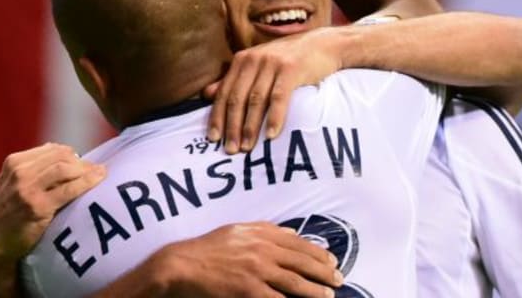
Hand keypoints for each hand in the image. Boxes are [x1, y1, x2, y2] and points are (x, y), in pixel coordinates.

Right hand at [0, 143, 105, 291]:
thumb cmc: (8, 212)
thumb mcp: (12, 182)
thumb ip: (35, 167)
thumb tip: (65, 151)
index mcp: (15, 162)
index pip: (52, 149)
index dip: (73, 154)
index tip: (84, 162)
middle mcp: (20, 173)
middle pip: (61, 156)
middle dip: (82, 162)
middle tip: (95, 169)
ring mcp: (28, 189)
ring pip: (66, 169)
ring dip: (87, 170)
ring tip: (99, 174)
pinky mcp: (38, 207)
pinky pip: (69, 189)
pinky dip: (87, 182)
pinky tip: (98, 179)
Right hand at [95, 222, 341, 297]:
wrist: (182, 264)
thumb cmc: (208, 248)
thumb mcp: (237, 230)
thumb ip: (265, 230)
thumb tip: (292, 232)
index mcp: (260, 232)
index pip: (298, 242)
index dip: (318, 253)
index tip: (332, 261)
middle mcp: (262, 248)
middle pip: (301, 261)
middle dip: (323, 271)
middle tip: (339, 279)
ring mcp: (256, 269)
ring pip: (295, 281)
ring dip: (316, 289)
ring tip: (329, 294)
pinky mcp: (248, 289)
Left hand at [205, 28, 342, 153]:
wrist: (322, 45)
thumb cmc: (288, 60)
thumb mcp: (258, 66)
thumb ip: (234, 80)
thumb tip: (206, 94)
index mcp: (241, 60)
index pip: (224, 93)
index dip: (217, 117)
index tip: (213, 139)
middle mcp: (253, 60)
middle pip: (237, 98)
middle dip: (232, 126)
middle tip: (230, 150)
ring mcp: (272, 63)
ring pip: (256, 100)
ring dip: (250, 126)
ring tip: (247, 147)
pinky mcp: (291, 69)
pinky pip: (279, 97)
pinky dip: (274, 117)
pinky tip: (270, 135)